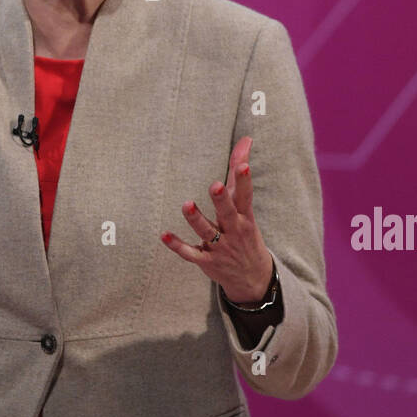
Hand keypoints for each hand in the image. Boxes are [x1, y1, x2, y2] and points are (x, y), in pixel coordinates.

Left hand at [160, 137, 273, 303]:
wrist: (253, 278)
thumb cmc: (246, 232)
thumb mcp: (246, 206)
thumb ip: (239, 173)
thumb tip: (246, 139)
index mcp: (244, 216)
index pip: (245, 196)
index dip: (244, 181)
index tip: (243, 166)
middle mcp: (233, 230)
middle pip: (227, 213)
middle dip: (221, 200)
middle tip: (214, 185)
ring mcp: (219, 247)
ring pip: (206, 232)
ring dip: (196, 219)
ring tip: (186, 204)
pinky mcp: (206, 260)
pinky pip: (190, 253)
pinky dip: (177, 245)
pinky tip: (164, 235)